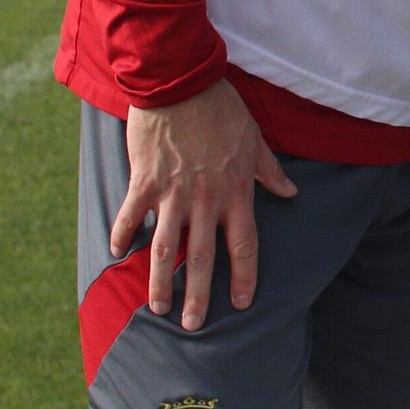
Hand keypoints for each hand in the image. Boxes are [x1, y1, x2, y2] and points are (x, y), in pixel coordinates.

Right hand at [110, 79, 297, 330]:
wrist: (182, 81)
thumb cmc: (222, 109)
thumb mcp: (255, 140)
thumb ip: (270, 172)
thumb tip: (292, 192)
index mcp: (236, 192)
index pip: (244, 245)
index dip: (244, 276)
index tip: (242, 303)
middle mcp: (205, 200)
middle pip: (203, 258)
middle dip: (199, 295)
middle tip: (194, 326)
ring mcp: (172, 193)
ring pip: (165, 248)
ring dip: (160, 281)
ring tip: (158, 308)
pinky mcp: (144, 181)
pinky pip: (131, 217)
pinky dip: (123, 236)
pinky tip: (117, 255)